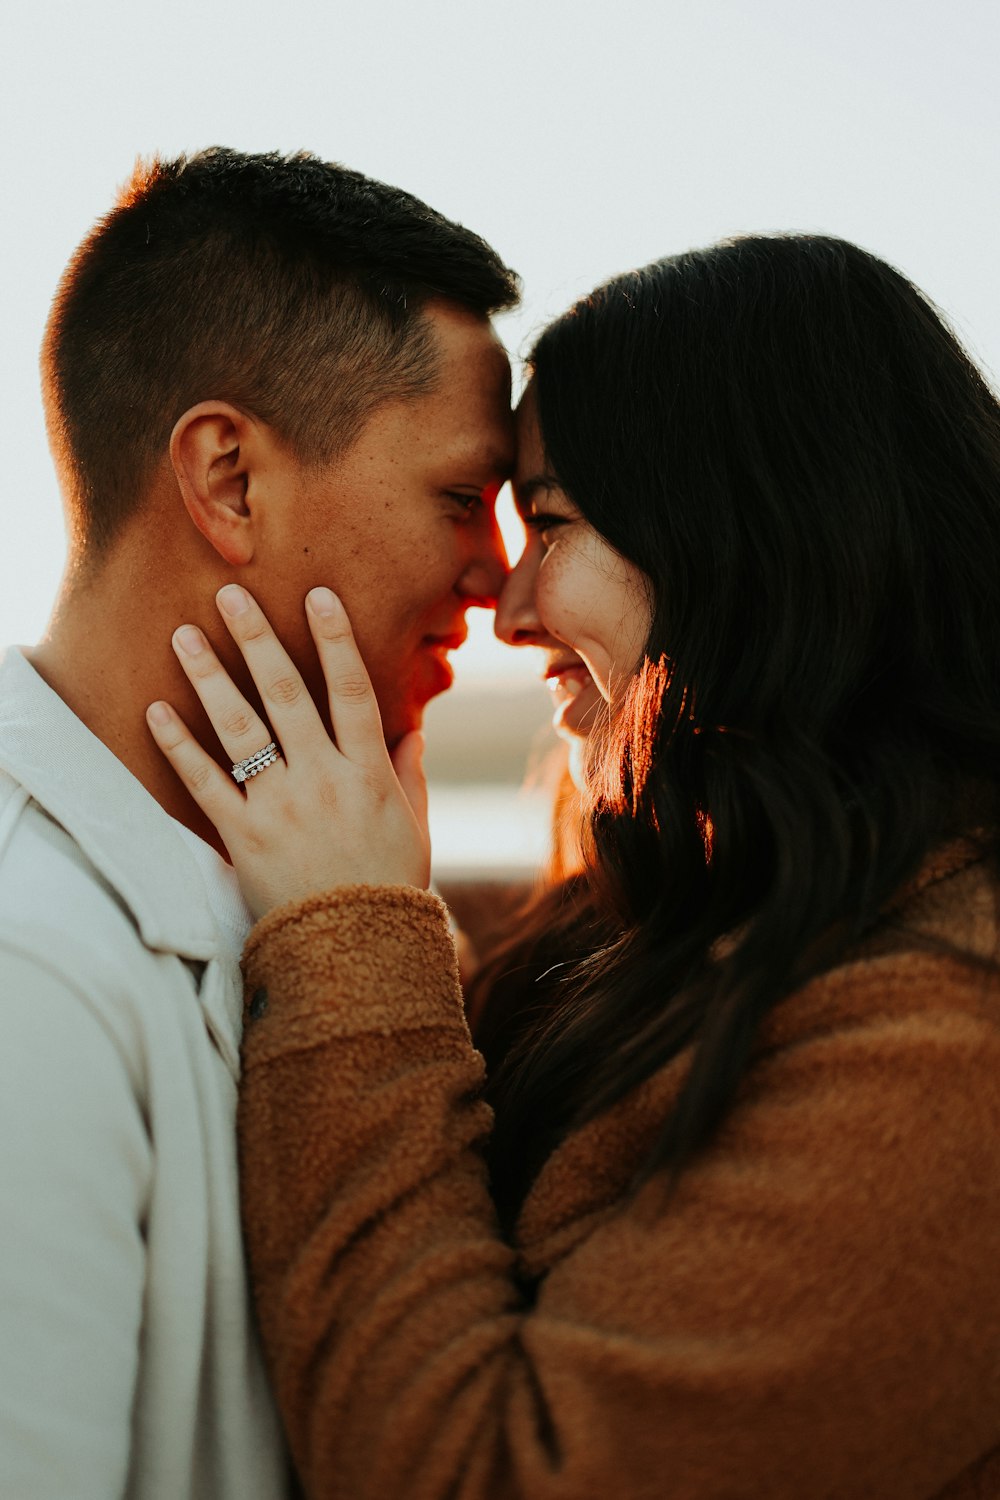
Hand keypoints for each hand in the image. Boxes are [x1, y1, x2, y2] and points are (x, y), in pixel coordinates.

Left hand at [146, 584, 429, 919]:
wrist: (356, 954)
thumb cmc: (390, 889)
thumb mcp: (416, 827)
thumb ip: (411, 773)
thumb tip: (414, 726)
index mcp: (369, 772)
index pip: (352, 690)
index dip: (335, 639)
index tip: (318, 594)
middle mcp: (323, 779)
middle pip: (286, 694)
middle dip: (257, 639)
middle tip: (230, 595)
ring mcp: (281, 807)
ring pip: (240, 729)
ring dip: (209, 678)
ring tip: (184, 636)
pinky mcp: (244, 839)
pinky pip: (205, 785)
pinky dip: (179, 748)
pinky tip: (156, 713)